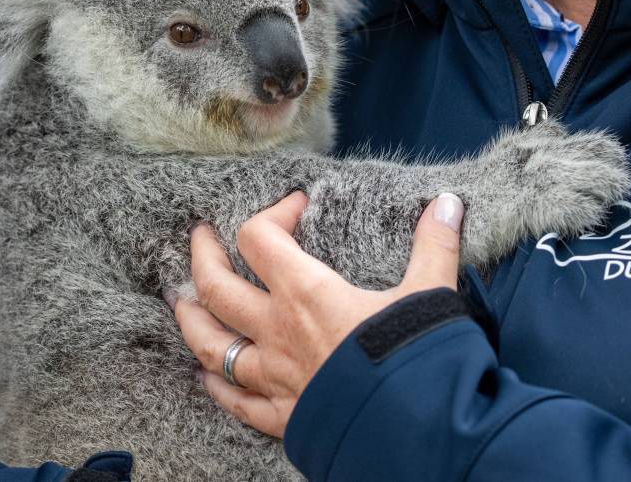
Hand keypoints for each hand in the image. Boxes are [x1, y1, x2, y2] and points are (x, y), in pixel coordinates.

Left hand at [171, 190, 464, 437]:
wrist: (414, 429)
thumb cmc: (416, 356)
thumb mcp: (430, 291)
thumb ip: (435, 244)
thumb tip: (448, 202)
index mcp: (307, 293)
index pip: (261, 239)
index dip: (272, 213)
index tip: (296, 205)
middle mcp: (278, 331)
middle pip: (216, 288)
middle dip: (203, 256)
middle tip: (200, 236)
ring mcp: (274, 376)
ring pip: (211, 346)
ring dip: (192, 321)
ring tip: (182, 301)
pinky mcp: (283, 416)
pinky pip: (238, 401)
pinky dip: (218, 387)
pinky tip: (208, 379)